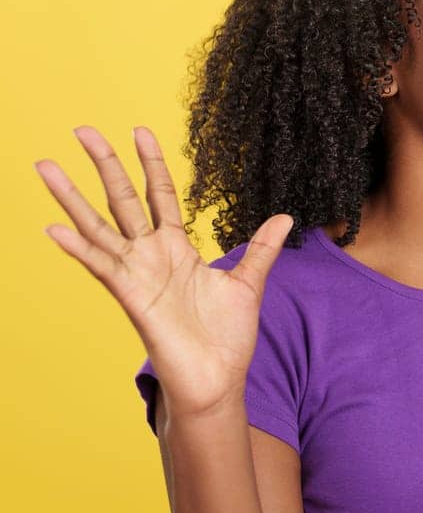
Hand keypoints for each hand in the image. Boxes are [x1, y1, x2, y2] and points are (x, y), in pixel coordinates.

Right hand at [35, 124, 292, 420]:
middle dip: (103, 164)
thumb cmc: (226, 340)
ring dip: (71, 197)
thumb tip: (286, 217)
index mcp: (176, 249)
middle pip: (122, 199)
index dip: (150, 163)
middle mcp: (150, 256)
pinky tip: (53, 228)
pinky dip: (77, 247)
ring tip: (46, 166)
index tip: (139, 130)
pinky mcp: (131, 298)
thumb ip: (261, 249)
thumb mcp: (248, 284)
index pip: (159, 194)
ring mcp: (136, 275)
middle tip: (82, 129)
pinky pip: (101, 266)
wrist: (217, 383)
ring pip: (98, 226)